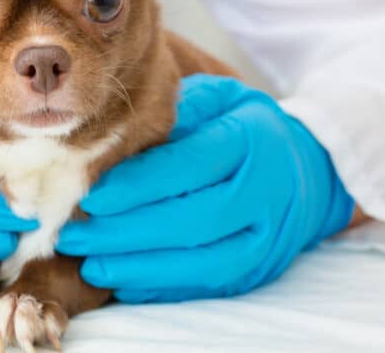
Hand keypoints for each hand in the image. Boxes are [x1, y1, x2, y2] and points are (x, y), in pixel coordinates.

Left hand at [56, 74, 353, 302]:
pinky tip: (121, 278)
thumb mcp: (218, 98)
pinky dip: (161, 285)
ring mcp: (265, 237)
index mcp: (250, 140)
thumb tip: (119, 130)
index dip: (138, 186)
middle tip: (74, 234)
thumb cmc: (244, 127)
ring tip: (90, 262)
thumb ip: (177, 110)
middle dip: (126, 232)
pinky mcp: (258, 269)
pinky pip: (207, 284)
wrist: (309, 169)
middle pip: (192, 220)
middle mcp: (263, 192)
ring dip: (139, 266)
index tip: (91, 196)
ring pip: (201, 261)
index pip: (189, 166)